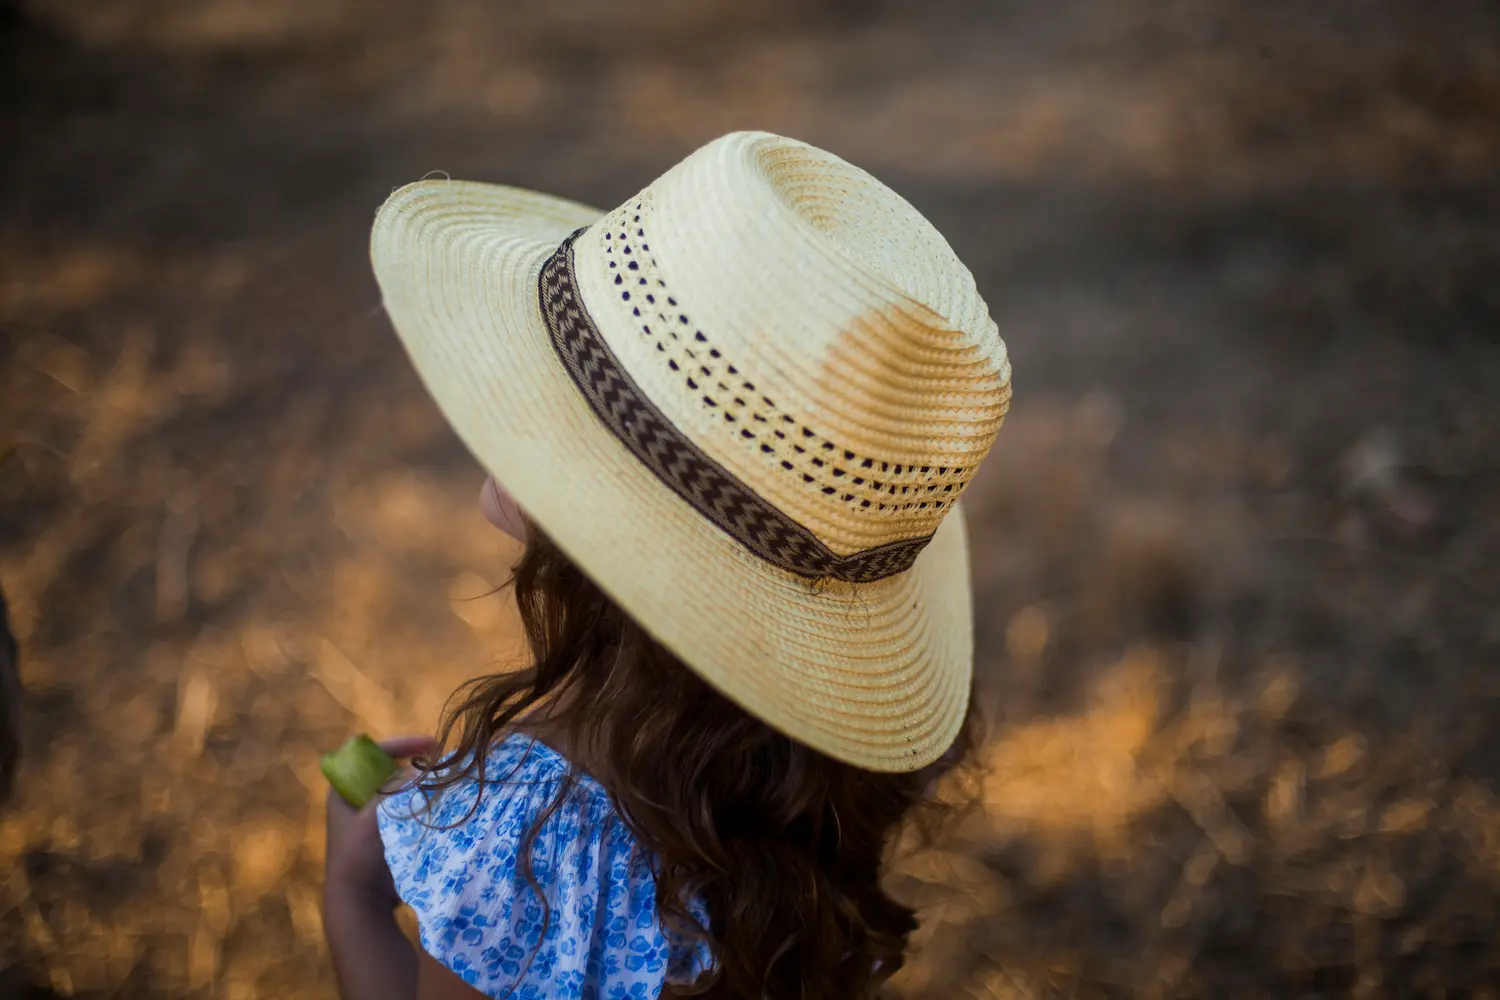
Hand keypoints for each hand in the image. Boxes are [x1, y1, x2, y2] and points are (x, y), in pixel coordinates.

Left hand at [324, 735, 436, 908]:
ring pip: (402, 790)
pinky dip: (424, 803)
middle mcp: (357, 799)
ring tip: (447, 780)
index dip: (402, 744)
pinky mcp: (389, 833)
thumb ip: (396, 789)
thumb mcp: (374, 817)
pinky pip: (409, 809)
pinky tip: (444, 802)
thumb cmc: (359, 856)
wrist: (361, 902)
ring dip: (422, 784)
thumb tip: (423, 767)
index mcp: (344, 790)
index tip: (430, 744)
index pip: (372, 753)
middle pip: (390, 769)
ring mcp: (374, 817)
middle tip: (442, 761)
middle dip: (416, 763)